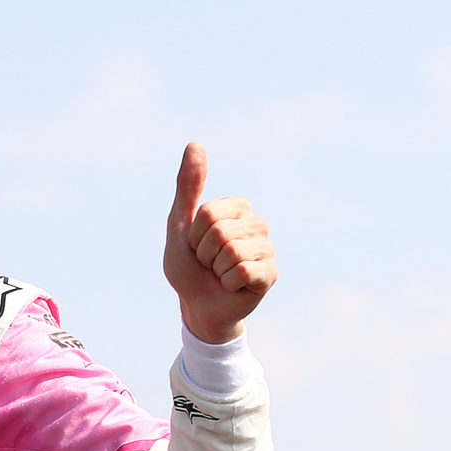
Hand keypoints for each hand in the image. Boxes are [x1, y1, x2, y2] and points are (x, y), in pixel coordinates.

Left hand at [162, 142, 277, 343]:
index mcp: (237, 208)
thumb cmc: (189, 266)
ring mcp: (267, 248)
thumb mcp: (180, 224)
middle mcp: (257, 224)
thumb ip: (188, 186)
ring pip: (231, 251)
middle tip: (207, 263)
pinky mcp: (271, 273)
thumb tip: (195, 144)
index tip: (197, 246)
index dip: (194, 235)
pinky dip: (228, 283)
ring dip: (215, 269)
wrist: (198, 306)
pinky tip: (232, 286)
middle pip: (219, 231)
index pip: (209, 213)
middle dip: (203, 253)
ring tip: (219, 273)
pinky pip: (243, 271)